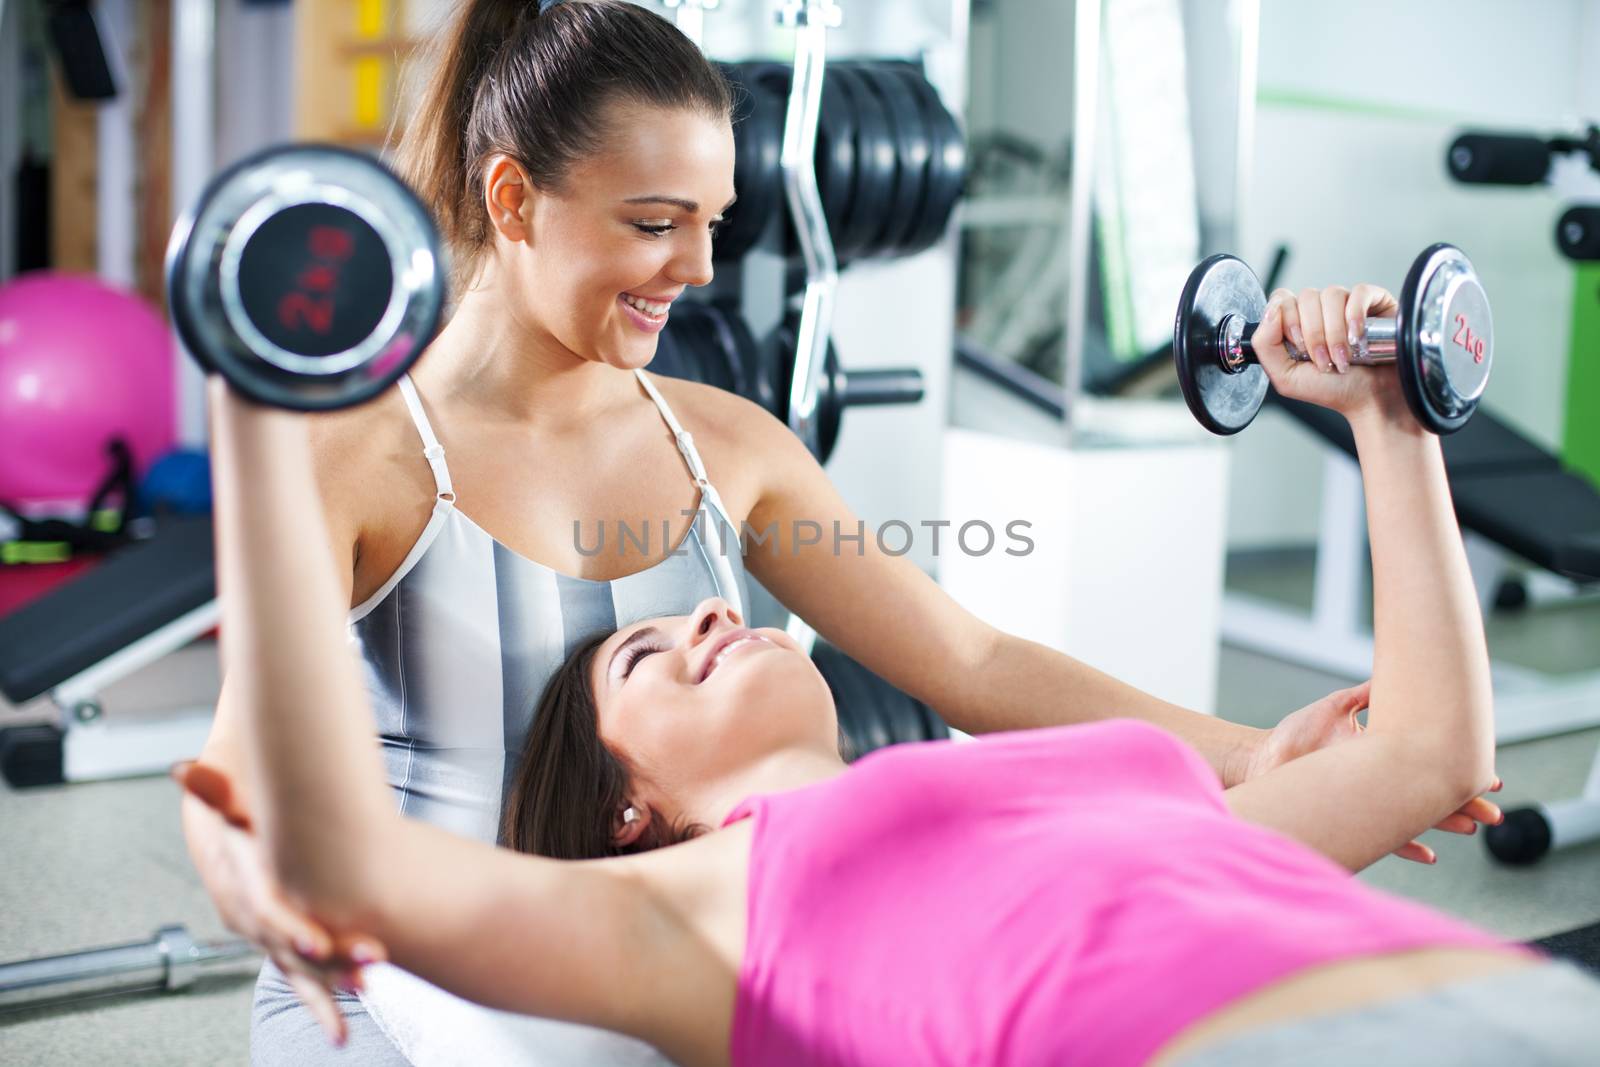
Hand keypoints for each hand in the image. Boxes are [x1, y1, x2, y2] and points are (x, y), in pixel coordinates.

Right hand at [173, 761, 387, 1045]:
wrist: (228, 819)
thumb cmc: (236, 803)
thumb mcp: (227, 795)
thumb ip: (215, 791)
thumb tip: (182, 769)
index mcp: (235, 884)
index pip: (264, 915)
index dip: (289, 931)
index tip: (319, 944)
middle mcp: (248, 915)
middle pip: (287, 949)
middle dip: (328, 962)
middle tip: (369, 964)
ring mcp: (265, 930)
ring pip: (299, 965)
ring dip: (336, 977)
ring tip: (370, 982)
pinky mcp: (283, 937)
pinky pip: (306, 966)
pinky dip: (334, 979)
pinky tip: (365, 983)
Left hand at [1236, 681, 1504, 863]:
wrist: (1262, 760)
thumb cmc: (1294, 736)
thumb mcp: (1332, 708)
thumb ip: (1363, 695)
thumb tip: (1392, 672)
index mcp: (1380, 753)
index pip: (1426, 762)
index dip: (1455, 768)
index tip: (1489, 776)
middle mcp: (1378, 780)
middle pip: (1429, 793)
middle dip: (1462, 803)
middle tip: (1494, 813)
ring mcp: (1366, 801)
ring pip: (1414, 815)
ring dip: (1442, 822)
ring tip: (1470, 829)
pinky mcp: (1349, 819)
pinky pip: (1384, 838)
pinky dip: (1406, 845)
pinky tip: (1430, 854)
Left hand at [1251, 283, 1412, 426]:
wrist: (1370, 401)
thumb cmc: (1332, 390)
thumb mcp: (1285, 376)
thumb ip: (1265, 344)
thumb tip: (1271, 310)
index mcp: (1297, 323)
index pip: (1282, 299)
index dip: (1289, 321)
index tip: (1300, 348)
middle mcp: (1320, 311)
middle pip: (1307, 297)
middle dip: (1314, 334)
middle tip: (1324, 361)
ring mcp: (1347, 304)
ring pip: (1332, 294)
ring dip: (1334, 331)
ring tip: (1342, 357)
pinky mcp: (1375, 302)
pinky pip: (1360, 292)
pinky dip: (1355, 315)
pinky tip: (1357, 337)